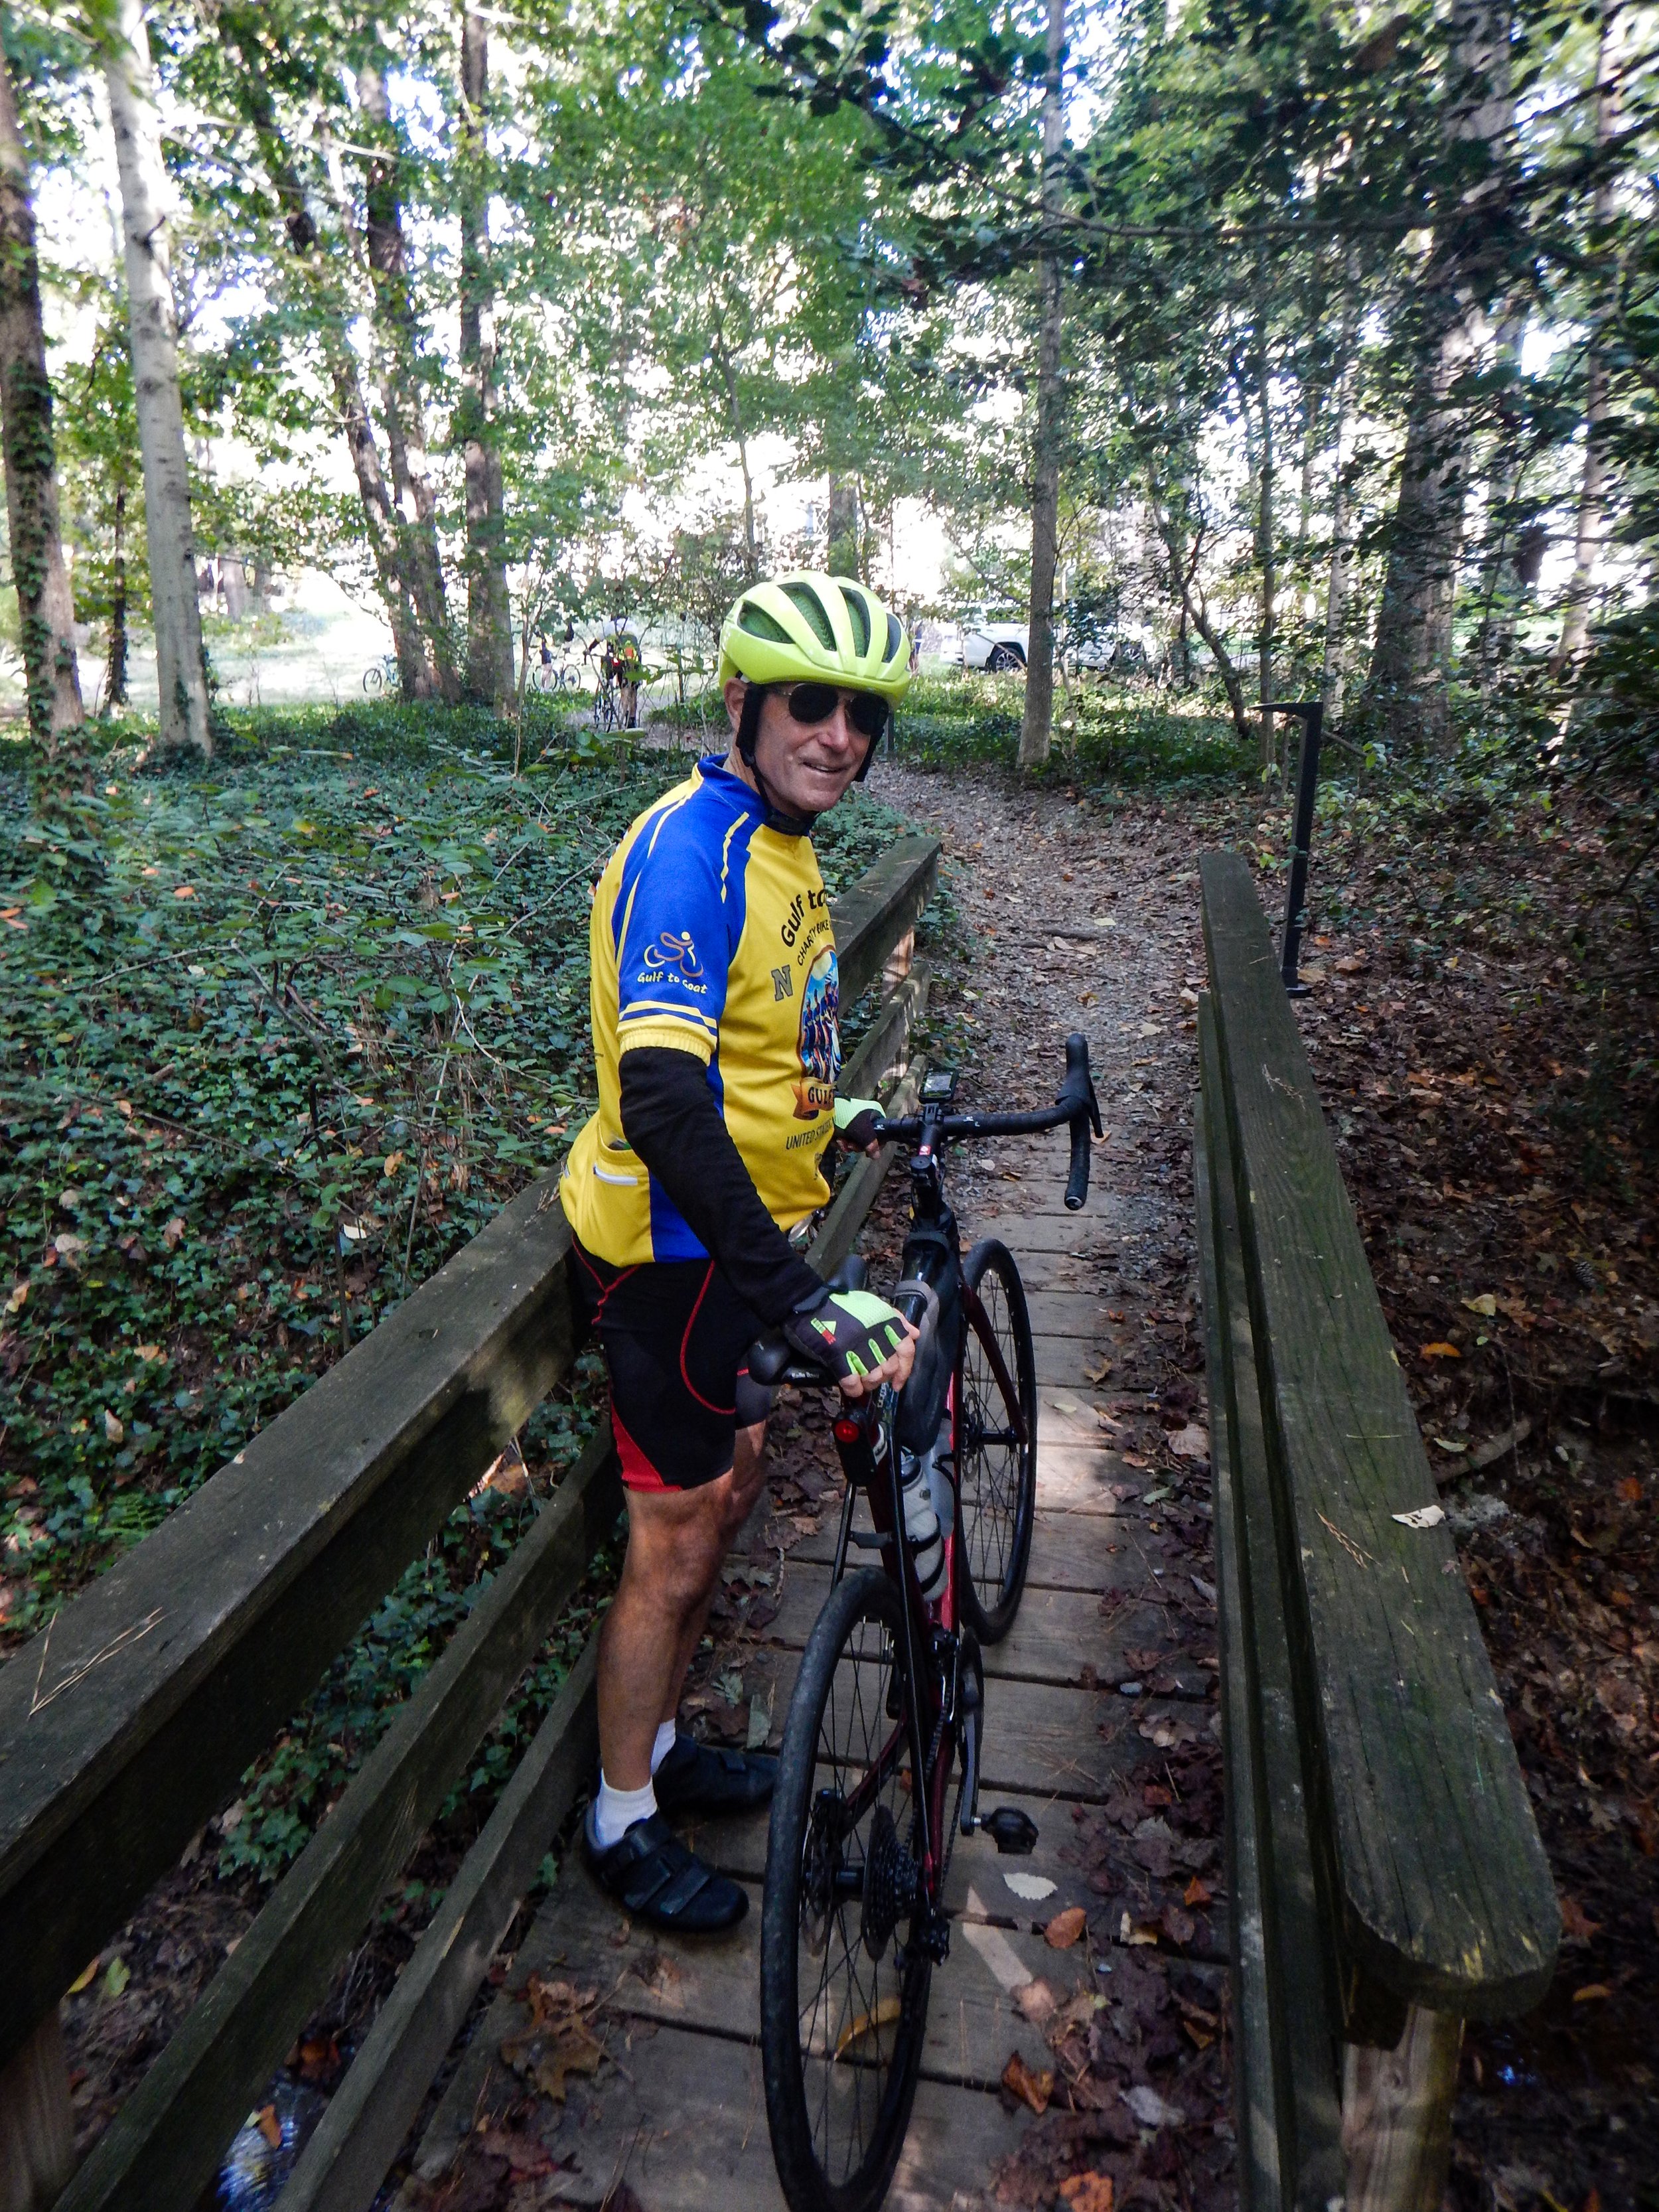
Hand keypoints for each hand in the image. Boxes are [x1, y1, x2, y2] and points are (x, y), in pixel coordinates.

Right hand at [784, 1287, 913, 1393]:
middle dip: (882, 1378)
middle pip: (889, 1367)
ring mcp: (855, 1344)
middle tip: (871, 1378)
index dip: (904, 1370)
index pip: (906, 1349)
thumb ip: (896, 1319)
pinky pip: (852, 1381)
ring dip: (868, 1384)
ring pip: (873, 1376)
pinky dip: (854, 1389)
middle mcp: (874, 1332)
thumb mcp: (873, 1305)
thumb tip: (915, 1334)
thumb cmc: (840, 1304)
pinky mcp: (837, 1354)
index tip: (898, 1383)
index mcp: (884, 1320)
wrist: (808, 1301)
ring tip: (861, 1382)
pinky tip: (852, 1388)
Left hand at [833, 1095, 883, 1157]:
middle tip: (850, 1146)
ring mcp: (852, 1121)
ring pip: (854, 1140)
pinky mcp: (841, 1125)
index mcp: (874, 1113)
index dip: (876, 1144)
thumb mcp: (861, 1129)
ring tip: (840, 1142)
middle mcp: (865, 1117)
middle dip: (857, 1145)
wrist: (822, 1109)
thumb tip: (877, 1156)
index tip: (868, 1152)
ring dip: (847, 1145)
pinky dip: (840, 1141)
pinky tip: (835, 1140)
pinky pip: (844, 1138)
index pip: (882, 1132)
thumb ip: (871, 1143)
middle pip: (867, 1139)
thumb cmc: (846, 1116)